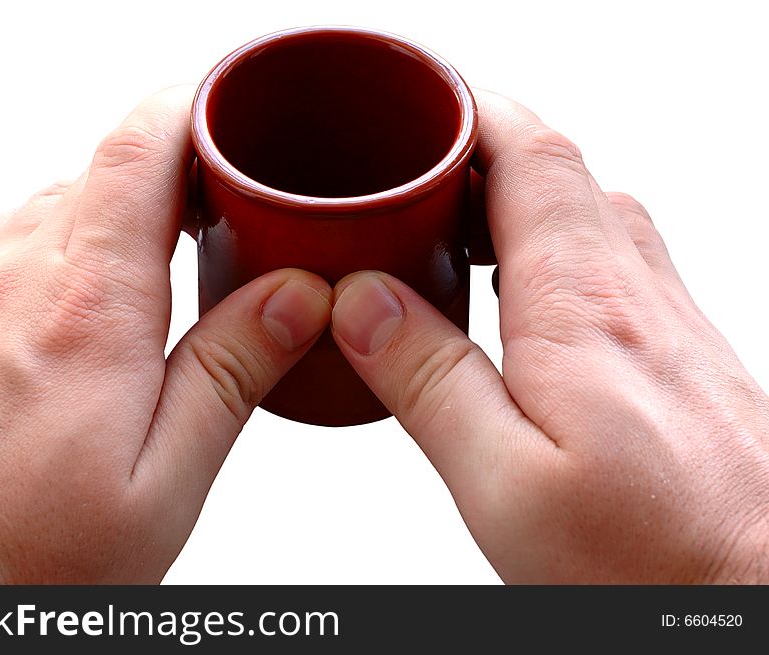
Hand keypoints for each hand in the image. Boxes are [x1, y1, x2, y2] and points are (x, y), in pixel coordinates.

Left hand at [0, 87, 330, 582]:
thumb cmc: (25, 554)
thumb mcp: (163, 481)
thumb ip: (232, 372)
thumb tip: (297, 293)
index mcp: (89, 309)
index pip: (139, 150)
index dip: (195, 109)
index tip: (238, 118)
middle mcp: (16, 276)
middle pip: (108, 166)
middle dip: (179, 167)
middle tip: (231, 207)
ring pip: (64, 196)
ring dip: (126, 206)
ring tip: (172, 250)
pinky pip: (16, 232)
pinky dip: (71, 236)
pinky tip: (92, 288)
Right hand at [330, 91, 768, 582]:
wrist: (754, 599)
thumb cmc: (653, 561)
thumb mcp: (505, 484)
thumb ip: (429, 382)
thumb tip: (363, 301)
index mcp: (583, 309)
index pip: (533, 156)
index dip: (472, 113)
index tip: (418, 108)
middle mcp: (637, 297)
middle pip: (560, 174)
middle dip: (481, 154)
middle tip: (415, 177)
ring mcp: (669, 321)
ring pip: (589, 213)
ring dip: (518, 200)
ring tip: (453, 229)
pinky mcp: (681, 356)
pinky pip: (612, 261)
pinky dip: (552, 248)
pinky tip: (520, 300)